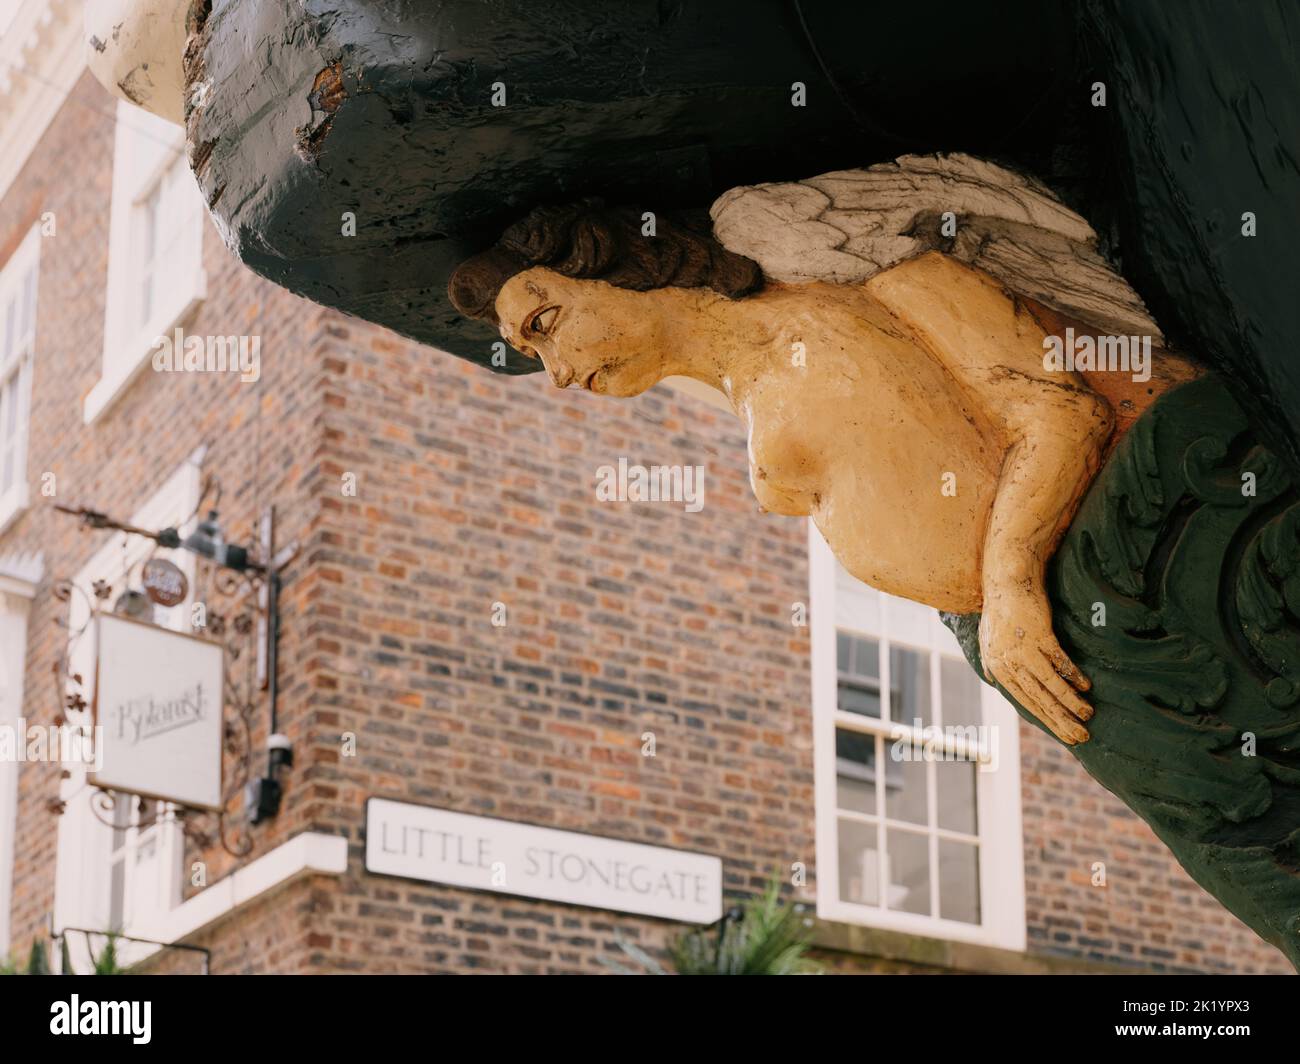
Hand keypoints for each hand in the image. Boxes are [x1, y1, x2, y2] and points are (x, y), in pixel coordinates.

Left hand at [979, 585, 1092, 744]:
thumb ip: (992, 662)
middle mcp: (1008, 662)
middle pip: (1038, 699)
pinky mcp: (1038, 635)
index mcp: (998, 668)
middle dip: (1061, 720)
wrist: (1006, 582)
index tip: (1064, 734)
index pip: (1025, 702)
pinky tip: (1085, 686)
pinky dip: (1072, 675)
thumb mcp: (988, 640)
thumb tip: (993, 679)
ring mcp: (1023, 649)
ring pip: (1049, 683)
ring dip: (1070, 701)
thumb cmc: (1000, 612)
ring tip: (1088, 713)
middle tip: (1081, 736)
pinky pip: (1059, 661)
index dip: (1046, 720)